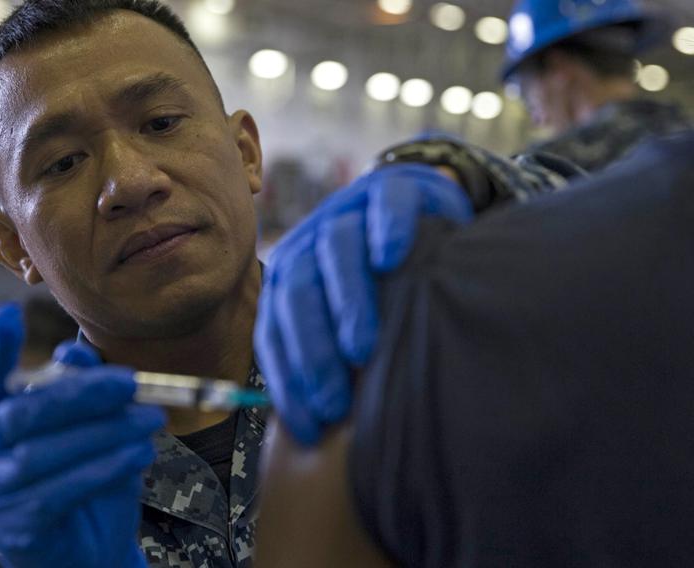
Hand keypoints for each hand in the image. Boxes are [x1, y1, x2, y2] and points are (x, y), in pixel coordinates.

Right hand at [0, 303, 164, 567]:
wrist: (90, 552)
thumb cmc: (85, 476)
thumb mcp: (87, 427)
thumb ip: (80, 388)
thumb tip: (74, 352)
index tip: (7, 312)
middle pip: (22, 414)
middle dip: (79, 393)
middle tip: (131, 382)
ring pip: (44, 453)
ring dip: (105, 432)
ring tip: (151, 419)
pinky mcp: (16, 526)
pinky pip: (61, 490)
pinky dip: (105, 467)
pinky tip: (140, 453)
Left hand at [255, 164, 473, 444]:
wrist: (418, 209)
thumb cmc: (382, 283)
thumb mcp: (349, 320)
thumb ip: (330, 356)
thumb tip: (312, 429)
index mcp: (292, 277)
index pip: (276, 328)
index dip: (288, 379)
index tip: (309, 425)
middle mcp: (311, 243)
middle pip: (297, 292)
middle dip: (310, 350)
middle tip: (332, 400)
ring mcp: (348, 211)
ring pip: (335, 251)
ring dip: (344, 301)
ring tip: (359, 347)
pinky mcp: (392, 188)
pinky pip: (385, 205)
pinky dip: (386, 228)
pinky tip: (393, 256)